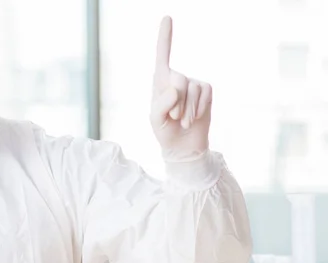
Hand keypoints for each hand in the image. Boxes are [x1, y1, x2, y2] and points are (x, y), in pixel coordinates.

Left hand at [150, 16, 211, 161]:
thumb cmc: (164, 131)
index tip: (167, 17)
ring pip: (192, 90)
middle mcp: (177, 78)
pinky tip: (194, 118)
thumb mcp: (156, 120)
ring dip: (187, 111)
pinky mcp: (206, 91)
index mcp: (160, 81)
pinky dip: (199, 109)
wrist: (183, 146)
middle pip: (178, 79)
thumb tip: (175, 88)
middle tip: (174, 118)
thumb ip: (161, 104)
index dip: (165, 37)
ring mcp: (193, 84)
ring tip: (182, 121)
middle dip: (176, 103)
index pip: (162, 56)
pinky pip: (205, 94)